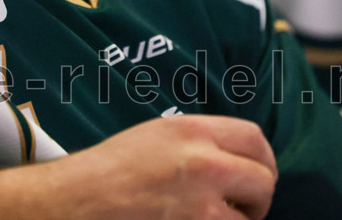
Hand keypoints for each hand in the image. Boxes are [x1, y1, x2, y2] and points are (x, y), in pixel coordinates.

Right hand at [0, 114, 277, 219]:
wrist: (78, 201)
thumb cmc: (108, 169)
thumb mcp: (155, 136)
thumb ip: (198, 143)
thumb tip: (234, 160)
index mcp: (192, 131)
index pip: (255, 139)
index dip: (263, 160)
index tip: (257, 174)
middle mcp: (205, 163)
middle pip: (264, 180)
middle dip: (256, 198)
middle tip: (239, 208)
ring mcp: (203, 205)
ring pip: (249, 219)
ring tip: (205, 218)